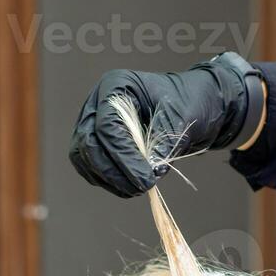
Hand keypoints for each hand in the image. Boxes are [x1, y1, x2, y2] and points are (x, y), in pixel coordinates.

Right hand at [69, 53, 259, 197]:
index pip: (107, 126)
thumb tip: (149, 170)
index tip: (145, 178)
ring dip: (108, 179)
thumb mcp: (181, 116)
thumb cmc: (187, 101)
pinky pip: (91, 167)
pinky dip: (107, 181)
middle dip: (113, 171)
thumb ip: (163, 142)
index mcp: (116, 86)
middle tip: (141, 186)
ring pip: (85, 158)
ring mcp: (93, 124)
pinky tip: (128, 186)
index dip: (123, 156)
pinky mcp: (96, 144)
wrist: (190, 105)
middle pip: (89, 143)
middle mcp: (97, 104)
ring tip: (137, 189)